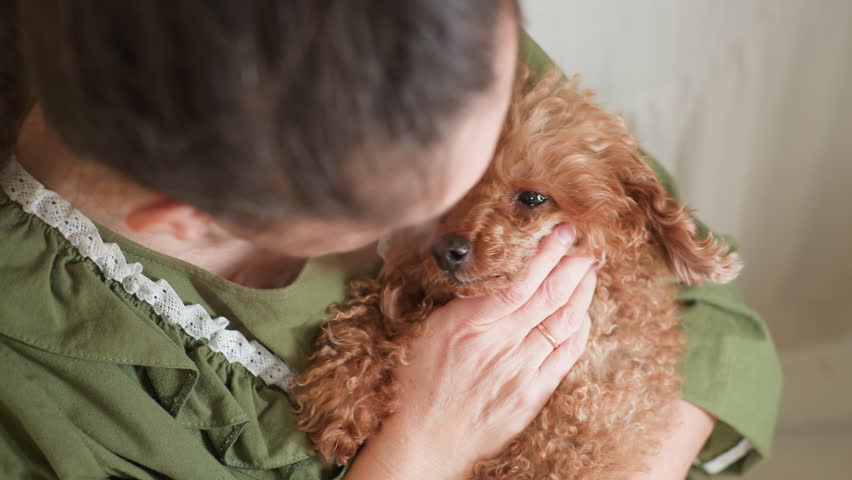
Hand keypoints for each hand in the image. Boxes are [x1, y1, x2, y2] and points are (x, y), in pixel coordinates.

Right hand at [346, 224, 596, 478]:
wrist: (428, 437)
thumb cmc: (423, 382)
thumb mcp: (432, 330)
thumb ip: (466, 304)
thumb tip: (496, 275)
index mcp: (468, 324)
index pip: (520, 281)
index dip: (547, 254)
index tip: (562, 233)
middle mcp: (498, 345)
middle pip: (549, 297)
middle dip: (573, 266)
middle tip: (586, 247)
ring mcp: (519, 371)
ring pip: (563, 322)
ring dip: (581, 293)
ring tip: (588, 272)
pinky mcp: (532, 394)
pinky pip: (565, 355)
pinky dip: (578, 330)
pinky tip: (582, 313)